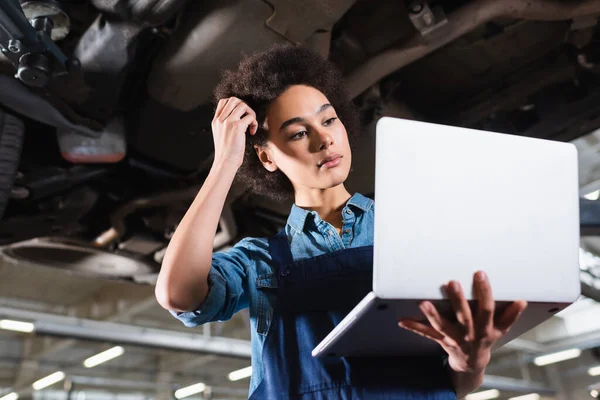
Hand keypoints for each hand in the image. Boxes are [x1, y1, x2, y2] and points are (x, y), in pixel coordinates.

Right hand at [211, 97, 258, 168]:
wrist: (225, 162)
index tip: (240, 115)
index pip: (223, 101)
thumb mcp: (220, 135)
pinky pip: (250, 116)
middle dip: (244, 106)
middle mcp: (221, 119)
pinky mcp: (237, 126)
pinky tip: (251, 132)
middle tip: (247, 117)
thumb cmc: (226, 152)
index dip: (235, 104)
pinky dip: (254, 123)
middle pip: (234, 99)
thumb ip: (224, 125)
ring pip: (243, 105)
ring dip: (250, 113)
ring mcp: (228, 122)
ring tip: (250, 124)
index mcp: (215, 121)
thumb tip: (237, 118)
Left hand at [398, 271, 526, 373]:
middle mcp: (469, 333)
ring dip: (432, 314)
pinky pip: (426, 334)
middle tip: (452, 282)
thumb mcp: (500, 329)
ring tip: (423, 303)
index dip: (485, 291)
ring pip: (442, 326)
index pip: (487, 308)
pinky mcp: (440, 340)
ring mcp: (453, 338)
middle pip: (463, 316)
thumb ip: (510, 315)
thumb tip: (522, 301)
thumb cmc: (486, 340)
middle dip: (457, 300)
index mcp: (485, 328)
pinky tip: (402, 321)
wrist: (472, 364)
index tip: (480, 273)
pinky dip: (414, 327)